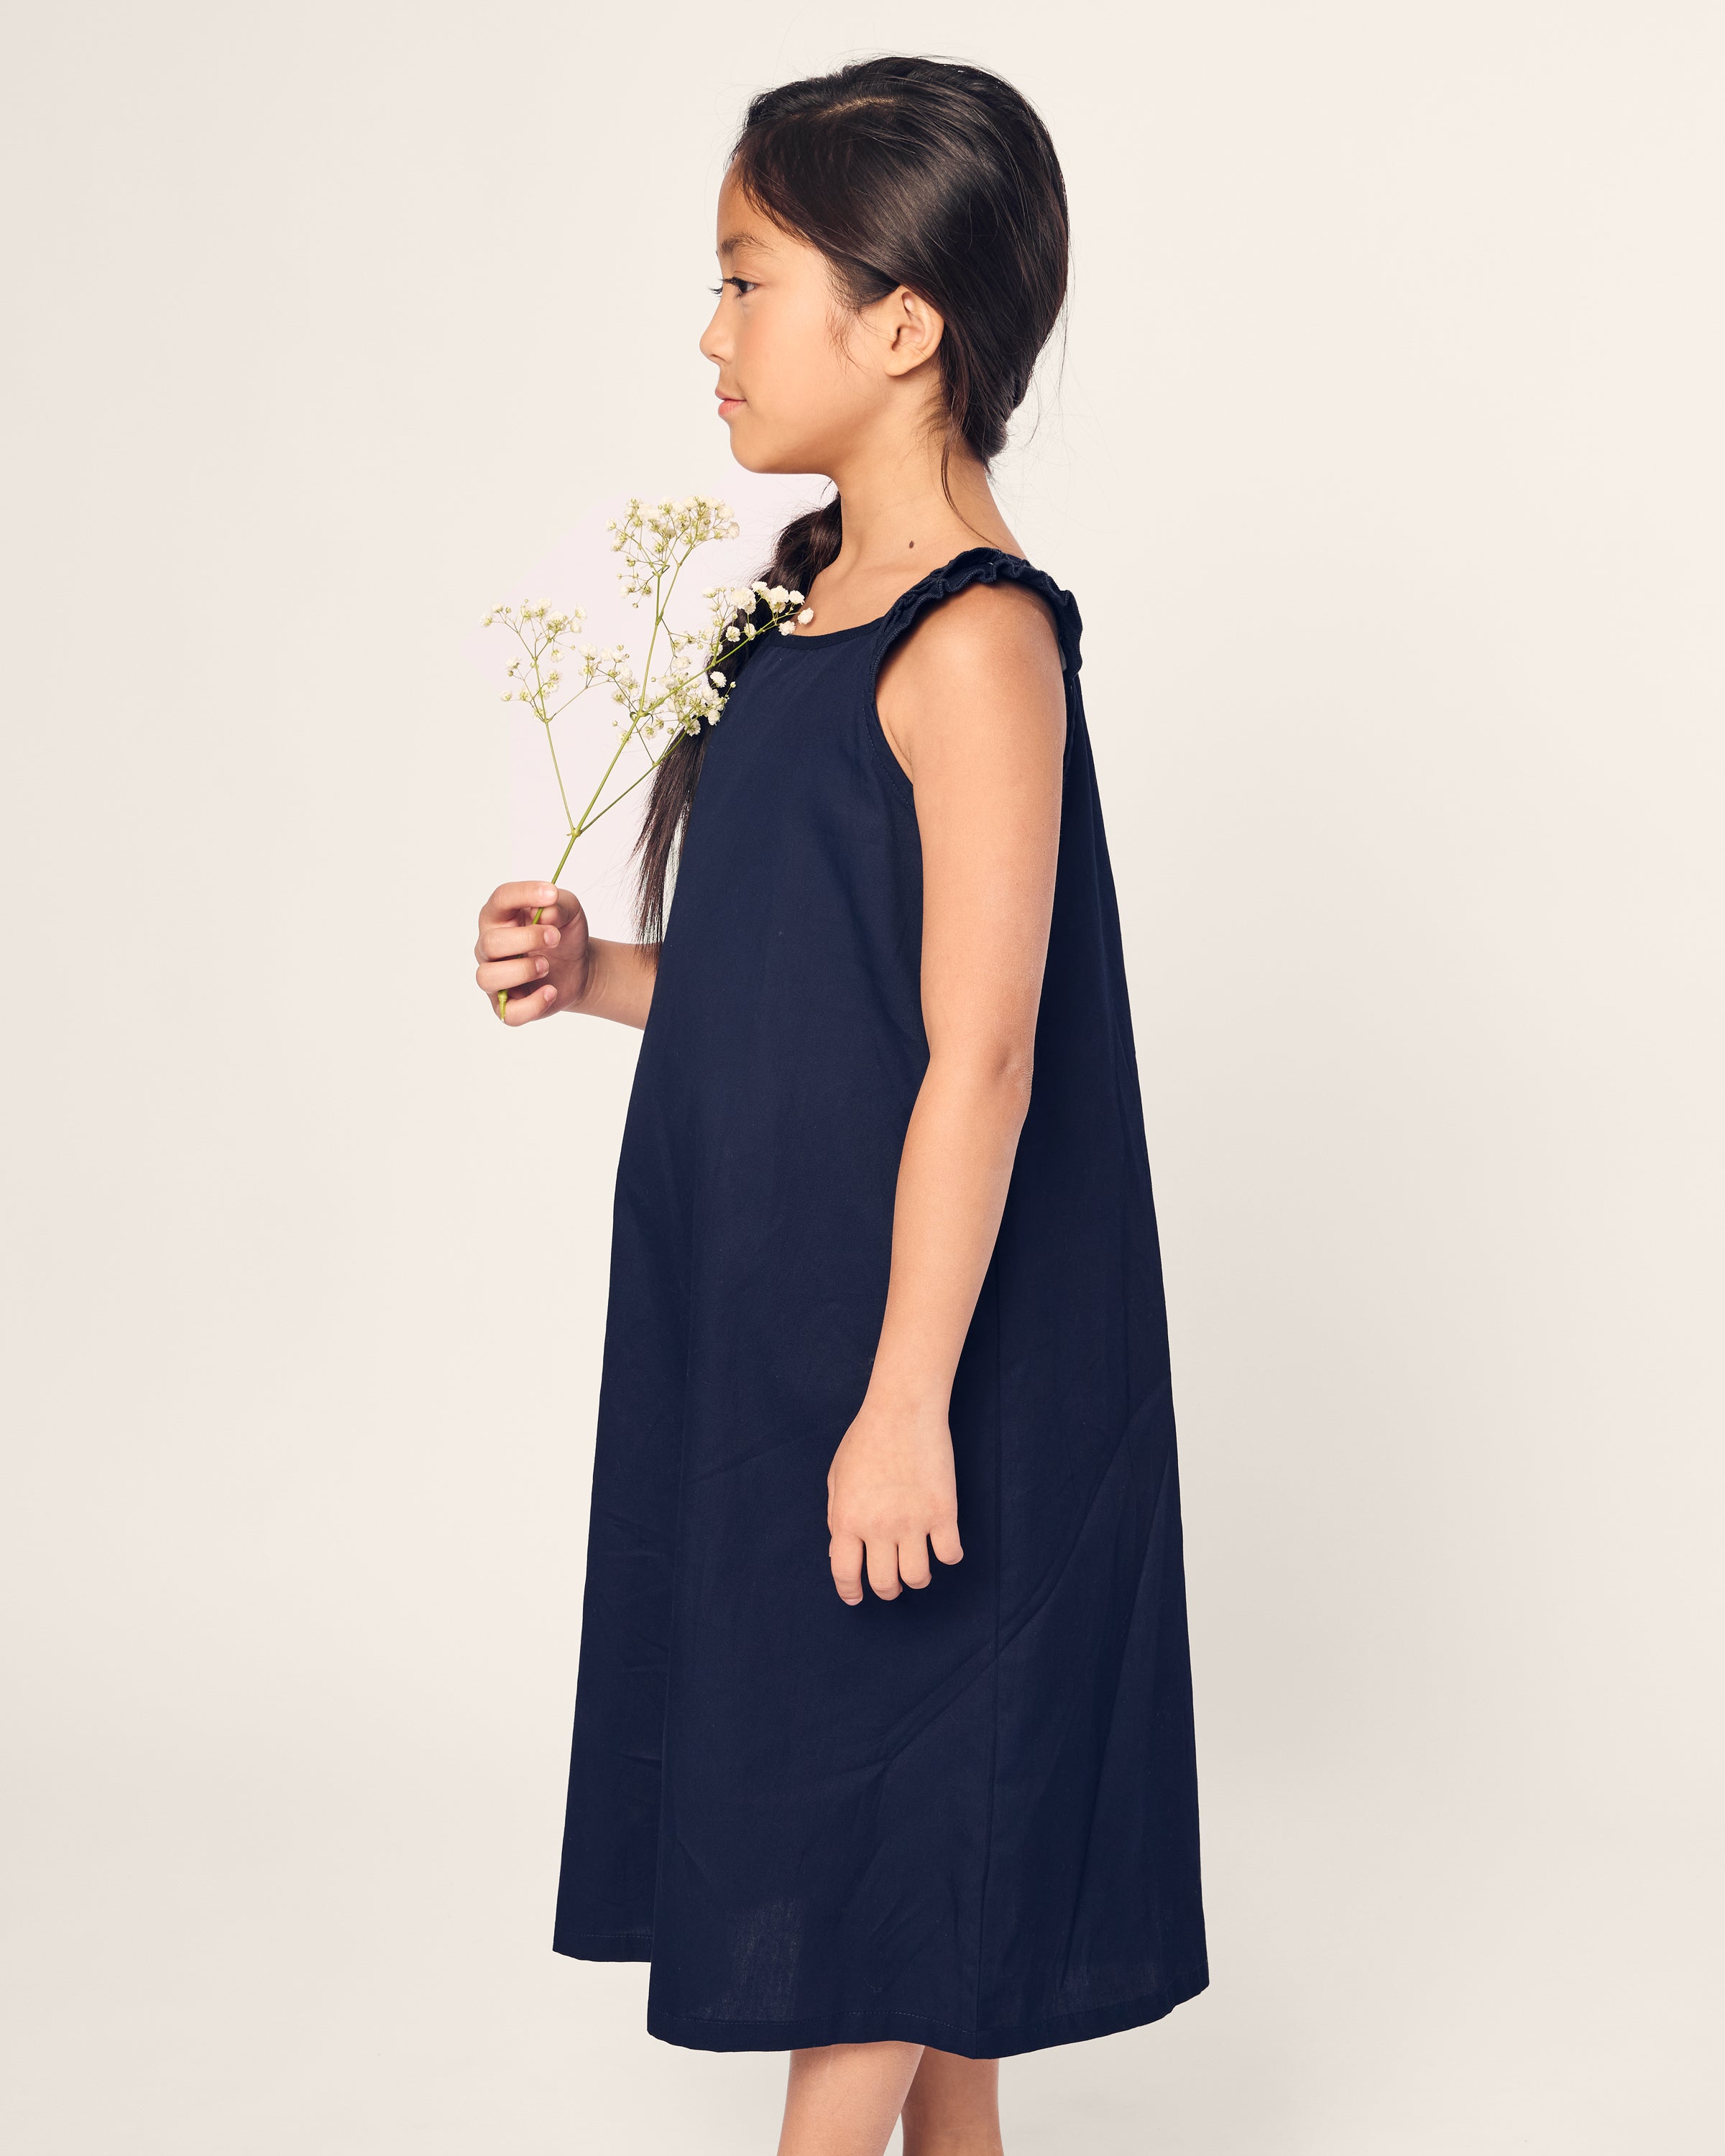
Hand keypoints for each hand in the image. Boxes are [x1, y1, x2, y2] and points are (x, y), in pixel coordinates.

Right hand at [474, 881, 589, 1024]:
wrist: (578, 966)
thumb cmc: (563, 934)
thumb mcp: (570, 912)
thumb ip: (560, 905)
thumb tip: (546, 913)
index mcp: (499, 917)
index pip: (500, 899)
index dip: (524, 894)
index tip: (551, 894)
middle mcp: (488, 946)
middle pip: (490, 943)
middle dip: (526, 939)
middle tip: (555, 938)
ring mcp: (495, 977)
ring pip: (487, 978)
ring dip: (521, 971)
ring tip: (547, 965)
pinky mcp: (507, 1005)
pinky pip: (508, 1013)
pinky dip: (532, 1005)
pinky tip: (551, 991)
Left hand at [826, 1396, 962, 1604]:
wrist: (903, 1409)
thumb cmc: (866, 1438)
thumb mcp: (837, 1477)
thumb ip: (837, 1517)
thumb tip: (840, 1552)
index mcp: (848, 1518)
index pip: (845, 1573)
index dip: (850, 1592)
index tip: (856, 1597)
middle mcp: (879, 1527)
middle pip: (885, 1583)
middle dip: (887, 1589)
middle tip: (891, 1582)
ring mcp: (914, 1521)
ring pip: (918, 1577)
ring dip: (916, 1578)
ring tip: (916, 1565)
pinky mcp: (944, 1512)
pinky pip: (950, 1554)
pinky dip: (948, 1555)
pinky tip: (943, 1543)